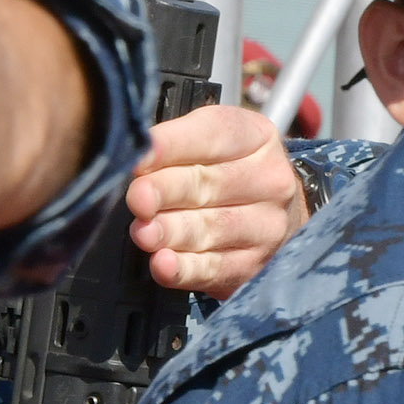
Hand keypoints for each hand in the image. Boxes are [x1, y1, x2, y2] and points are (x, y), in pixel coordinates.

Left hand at [126, 102, 310, 297]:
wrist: (272, 211)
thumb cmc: (225, 168)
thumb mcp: (207, 138)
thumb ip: (172, 143)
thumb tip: (131, 157)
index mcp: (256, 138)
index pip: (214, 135)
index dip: (172, 146)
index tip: (139, 158)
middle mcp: (270, 181)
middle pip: (210, 184)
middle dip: (166, 192)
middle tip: (138, 199)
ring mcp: (267, 226)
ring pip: (212, 228)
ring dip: (171, 231)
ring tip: (144, 233)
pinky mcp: (255, 264)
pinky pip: (216, 268)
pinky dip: (186, 268)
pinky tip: (164, 264)